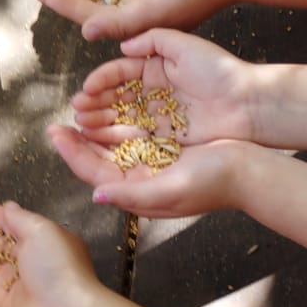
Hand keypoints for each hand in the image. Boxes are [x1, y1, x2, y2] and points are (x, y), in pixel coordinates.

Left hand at [48, 126, 249, 216]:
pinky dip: (117, 125)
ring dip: (95, 130)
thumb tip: (97, 195)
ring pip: (113, 147)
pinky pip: (132, 137)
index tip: (54, 131)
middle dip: (77, 141)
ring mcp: (151, 166)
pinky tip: (109, 110)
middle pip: (98, 159)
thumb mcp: (171, 191)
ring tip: (79, 111)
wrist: (251, 172)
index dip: (72, 153)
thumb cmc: (215, 183)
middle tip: (57, 122)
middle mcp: (139, 181)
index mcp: (137, 193)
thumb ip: (132, 195)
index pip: (94, 172)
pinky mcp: (164, 152)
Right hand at [70, 29, 256, 146]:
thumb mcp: (186, 45)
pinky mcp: (163, 135)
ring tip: (82, 124)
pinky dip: (115, 136)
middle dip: (94, 102)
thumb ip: (154, 39)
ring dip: (98, 120)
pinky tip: (99, 138)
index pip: (119, 72)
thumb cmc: (220, 71)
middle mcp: (151, 91)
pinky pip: (133, 135)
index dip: (101, 80)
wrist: (249, 104)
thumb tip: (124, 46)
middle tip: (77, 110)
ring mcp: (156, 114)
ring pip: (119, 117)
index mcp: (154, 67)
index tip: (87, 88)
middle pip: (114, 96)